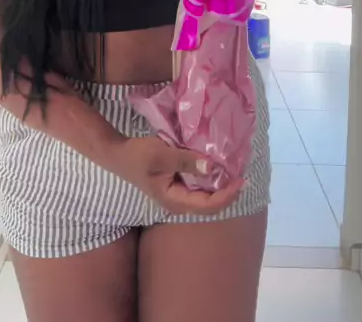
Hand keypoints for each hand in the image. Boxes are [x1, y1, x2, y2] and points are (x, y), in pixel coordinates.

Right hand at [108, 135, 243, 215]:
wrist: (118, 154)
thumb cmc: (138, 156)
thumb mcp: (161, 155)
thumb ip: (185, 161)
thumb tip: (210, 166)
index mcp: (174, 200)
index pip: (208, 205)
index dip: (227, 195)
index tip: (240, 179)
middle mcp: (178, 202)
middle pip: (210, 205)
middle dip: (228, 192)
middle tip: (243, 174)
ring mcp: (177, 194)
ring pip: (205, 196)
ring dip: (221, 186)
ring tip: (235, 170)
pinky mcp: (176, 185)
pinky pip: (199, 186)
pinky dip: (211, 179)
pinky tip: (218, 166)